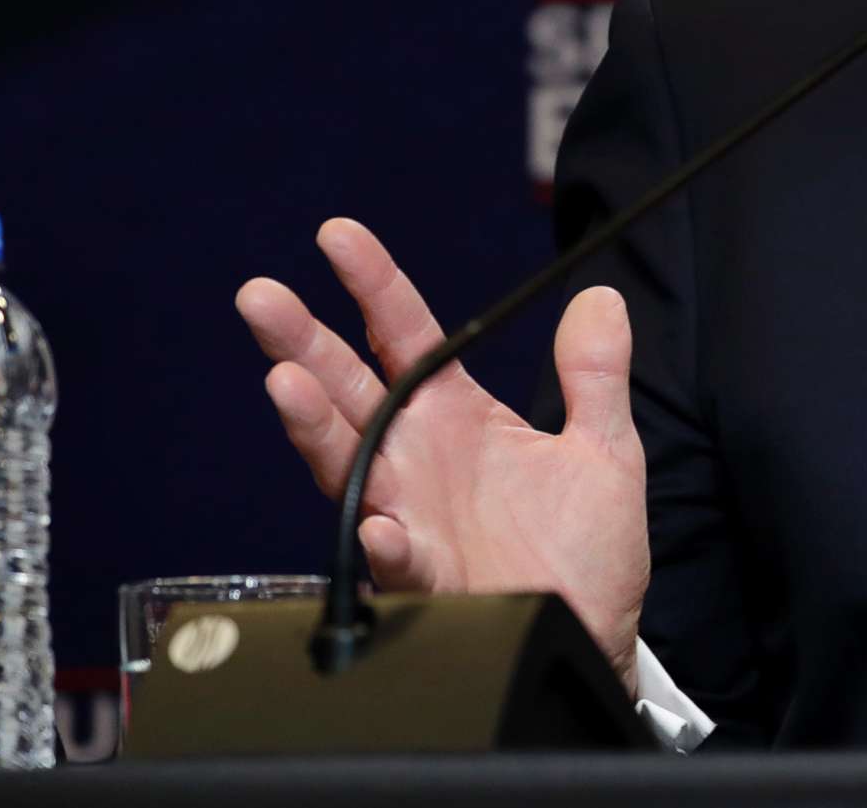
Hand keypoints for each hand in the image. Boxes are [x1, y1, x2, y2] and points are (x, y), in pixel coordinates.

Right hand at [235, 218, 650, 694]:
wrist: (596, 630)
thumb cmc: (588, 548)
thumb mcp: (605, 447)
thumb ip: (594, 375)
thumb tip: (600, 296)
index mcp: (457, 417)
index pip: (405, 335)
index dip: (373, 285)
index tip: (337, 236)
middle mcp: (418, 458)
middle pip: (347, 388)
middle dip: (302, 342)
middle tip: (261, 297)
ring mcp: (410, 515)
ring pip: (346, 462)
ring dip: (314, 425)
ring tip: (284, 381)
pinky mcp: (427, 579)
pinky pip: (395, 557)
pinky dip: (385, 538)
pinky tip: (379, 520)